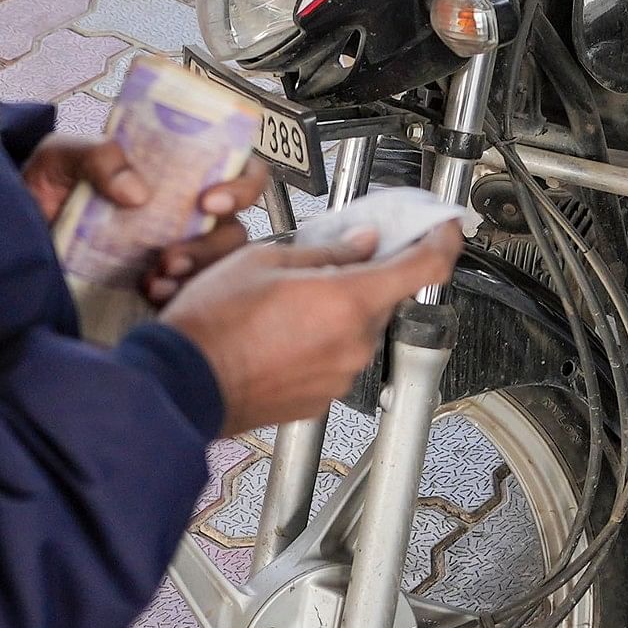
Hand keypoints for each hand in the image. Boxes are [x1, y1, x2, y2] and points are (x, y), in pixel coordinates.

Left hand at [23, 135, 263, 303]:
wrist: (7, 235)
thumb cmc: (43, 186)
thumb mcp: (61, 155)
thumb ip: (97, 155)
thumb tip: (136, 191)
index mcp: (174, 174)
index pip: (235, 170)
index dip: (242, 183)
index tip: (209, 200)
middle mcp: (181, 215)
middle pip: (233, 229)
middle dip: (212, 247)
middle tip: (170, 255)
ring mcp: (170, 253)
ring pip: (217, 270)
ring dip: (197, 277)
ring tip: (154, 283)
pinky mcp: (154, 287)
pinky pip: (188, 300)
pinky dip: (177, 301)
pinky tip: (151, 298)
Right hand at [162, 222, 463, 433]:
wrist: (183, 384)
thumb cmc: (214, 324)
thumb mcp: (266, 261)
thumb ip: (326, 252)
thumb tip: (362, 245)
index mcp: (348, 300)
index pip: (425, 268)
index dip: (442, 242)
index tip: (444, 229)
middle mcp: (354, 342)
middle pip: (384, 298)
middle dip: (363, 277)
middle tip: (328, 262)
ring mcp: (339, 375)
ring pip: (357, 329)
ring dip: (336, 311)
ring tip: (287, 303)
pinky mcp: (320, 398)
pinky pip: (335, 358)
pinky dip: (319, 341)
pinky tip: (281, 333)